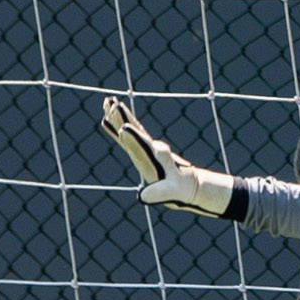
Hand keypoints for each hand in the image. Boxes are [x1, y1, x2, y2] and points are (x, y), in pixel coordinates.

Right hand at [100, 97, 239, 217]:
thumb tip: (142, 197)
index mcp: (156, 156)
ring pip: (133, 127)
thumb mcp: (169, 192)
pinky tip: (111, 119)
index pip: (142, 143)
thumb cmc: (180, 190)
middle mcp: (152, 147)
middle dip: (124, 118)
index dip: (133, 136)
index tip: (124, 127)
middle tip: (112, 104)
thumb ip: (158, 193)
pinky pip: (132, 133)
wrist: (190, 185)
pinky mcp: (145, 149)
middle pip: (135, 129)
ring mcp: (148, 146)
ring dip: (121, 115)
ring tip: (109, 101)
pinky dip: (122, 124)